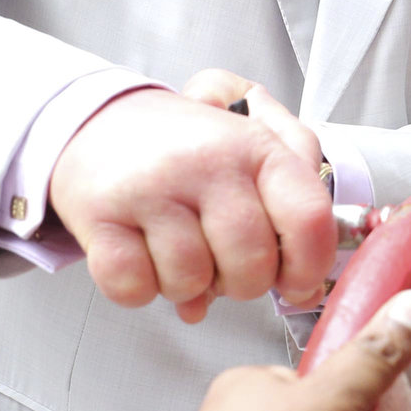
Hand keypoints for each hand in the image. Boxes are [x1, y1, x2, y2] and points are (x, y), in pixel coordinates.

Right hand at [48, 81, 332, 320]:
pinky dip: (139, 287)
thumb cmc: (187, 147)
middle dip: (241, 282)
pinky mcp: (100, 215)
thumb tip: (311, 286)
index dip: (310, 267)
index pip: (309, 219)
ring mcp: (151, 189)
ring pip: (191, 283)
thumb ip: (300, 202)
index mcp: (257, 147)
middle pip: (251, 266)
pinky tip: (141, 253)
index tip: (296, 281)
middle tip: (222, 258)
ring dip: (186, 283)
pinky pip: (134, 288)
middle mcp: (207, 163)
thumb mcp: (258, 146)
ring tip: (177, 247)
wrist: (99, 122)